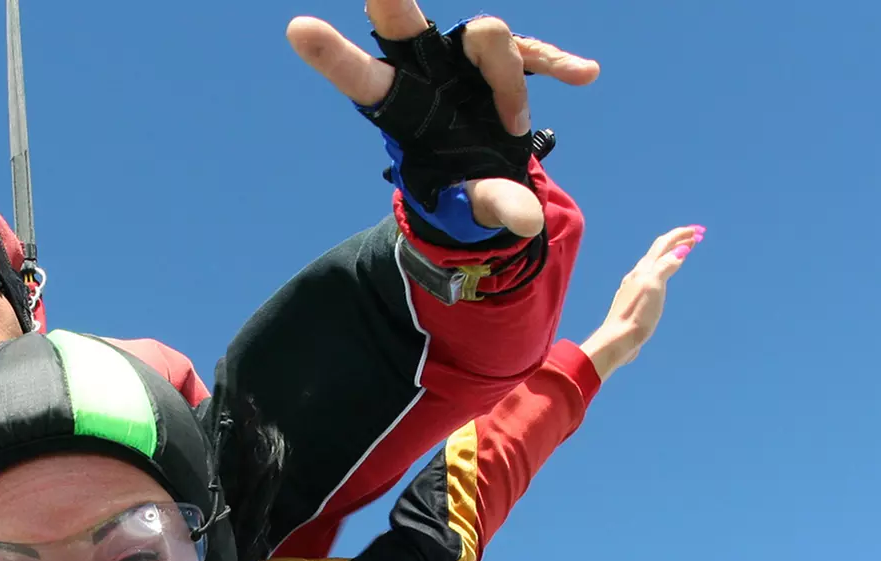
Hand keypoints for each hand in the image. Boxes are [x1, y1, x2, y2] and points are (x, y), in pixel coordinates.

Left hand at [287, 2, 597, 236]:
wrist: (489, 184)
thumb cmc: (460, 194)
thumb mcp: (472, 208)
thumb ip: (493, 206)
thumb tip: (524, 217)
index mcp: (400, 110)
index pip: (362, 80)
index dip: (333, 57)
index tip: (297, 29)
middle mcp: (426, 72)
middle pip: (403, 23)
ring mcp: (465, 61)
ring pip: (488, 38)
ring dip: (509, 84)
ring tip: (515, 129)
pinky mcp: (505, 64)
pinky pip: (533, 52)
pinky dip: (555, 63)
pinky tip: (583, 76)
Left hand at [580, 225, 703, 379]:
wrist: (617, 339)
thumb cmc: (637, 315)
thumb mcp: (654, 286)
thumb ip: (665, 266)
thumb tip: (680, 251)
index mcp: (644, 269)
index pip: (664, 244)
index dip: (681, 234)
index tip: (699, 231)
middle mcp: (638, 274)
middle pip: (659, 251)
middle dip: (678, 240)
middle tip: (696, 236)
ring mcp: (634, 287)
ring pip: (654, 263)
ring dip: (670, 254)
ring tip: (683, 252)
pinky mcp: (634, 300)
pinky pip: (652, 277)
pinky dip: (663, 269)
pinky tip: (664, 277)